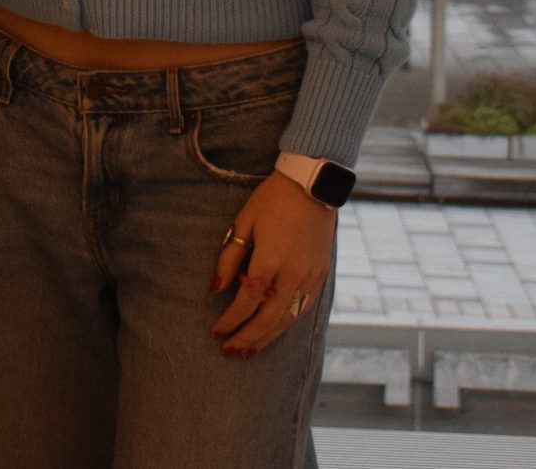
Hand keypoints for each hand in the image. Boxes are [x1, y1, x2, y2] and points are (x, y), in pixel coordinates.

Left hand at [208, 173, 335, 356]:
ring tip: (250, 350)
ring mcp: (310, 277)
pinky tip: (274, 330)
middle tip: (229, 350)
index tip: (216, 332)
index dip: (230, 320)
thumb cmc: (272, 201)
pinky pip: (303, 308)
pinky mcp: (321, 275)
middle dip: (247, 337)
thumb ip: (229, 259)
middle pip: (268, 318)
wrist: (311, 185)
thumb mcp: (244, 224)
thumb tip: (215, 289)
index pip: (247, 301)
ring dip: (267, 337)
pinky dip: (287, 323)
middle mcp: (293, 275)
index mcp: (270, 261)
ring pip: (288, 318)